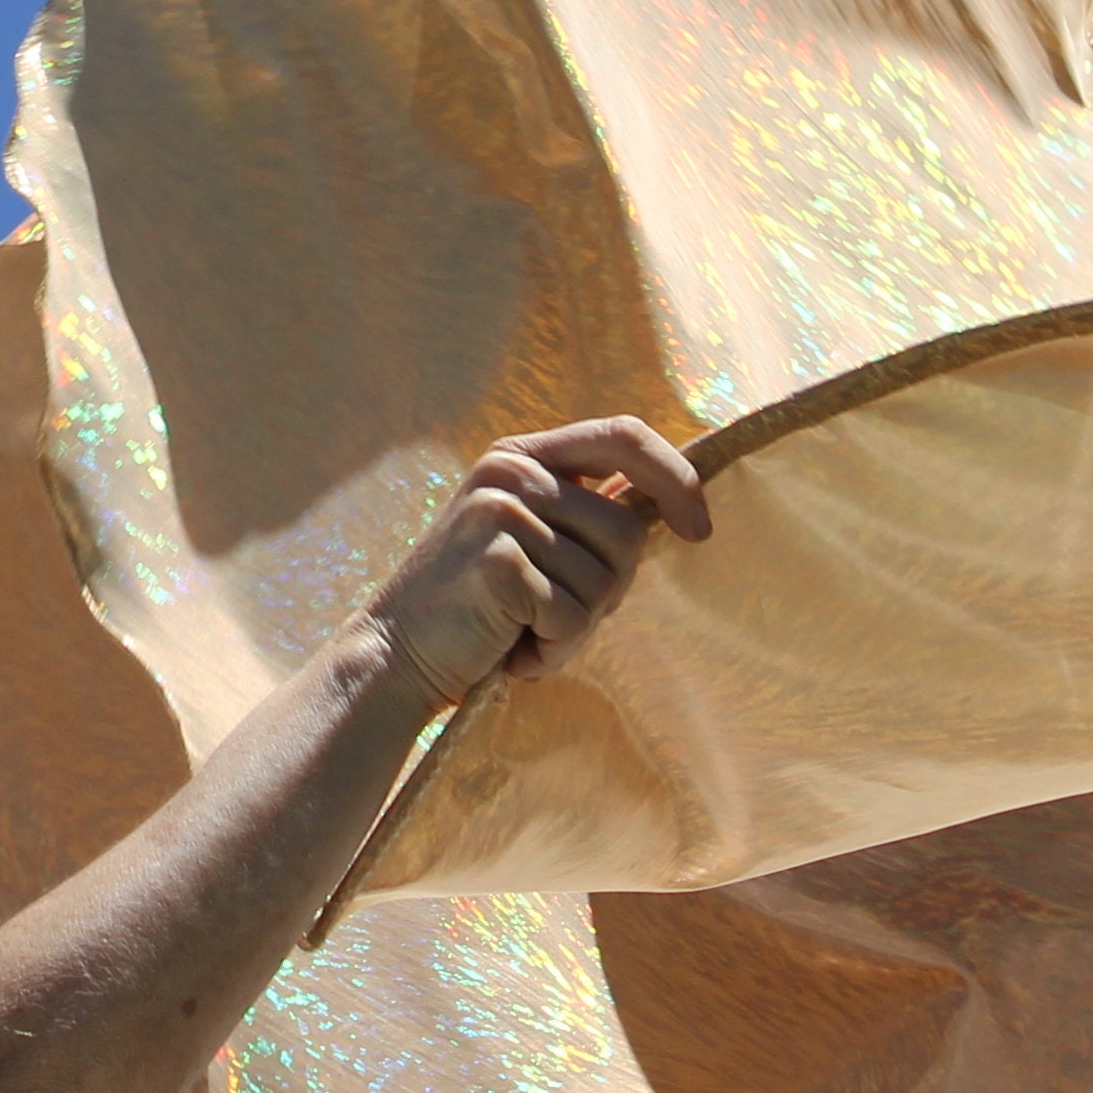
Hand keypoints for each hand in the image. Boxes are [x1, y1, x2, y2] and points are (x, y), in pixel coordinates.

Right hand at [366, 417, 710, 704]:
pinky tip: (508, 648)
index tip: (700, 529)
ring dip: (575, 627)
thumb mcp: (533, 540)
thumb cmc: (480, 609)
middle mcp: (511, 472)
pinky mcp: (499, 563)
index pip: (625, 435)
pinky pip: (572, 616)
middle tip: (552, 614)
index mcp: (523, 456)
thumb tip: (675, 506)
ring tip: (522, 631)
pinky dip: (552, 650)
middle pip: (628, 530)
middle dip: (609, 589)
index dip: (677, 477)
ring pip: (605, 579)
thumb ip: (587, 515)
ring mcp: (501, 513)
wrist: (393, 657)